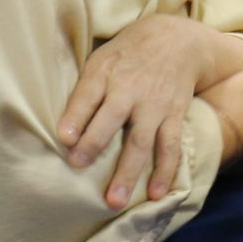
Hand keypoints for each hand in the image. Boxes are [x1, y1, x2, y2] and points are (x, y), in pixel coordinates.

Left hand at [59, 14, 215, 210]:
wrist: (178, 41)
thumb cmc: (128, 55)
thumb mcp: (101, 61)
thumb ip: (84, 91)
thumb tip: (65, 130)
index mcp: (106, 74)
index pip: (87, 96)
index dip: (76, 118)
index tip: (64, 139)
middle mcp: (131, 91)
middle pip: (112, 120)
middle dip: (94, 144)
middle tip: (78, 167)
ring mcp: (155, 106)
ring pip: (141, 142)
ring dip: (128, 172)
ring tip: (115, 201)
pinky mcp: (174, 116)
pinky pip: (171, 147)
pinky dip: (165, 171)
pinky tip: (157, 193)